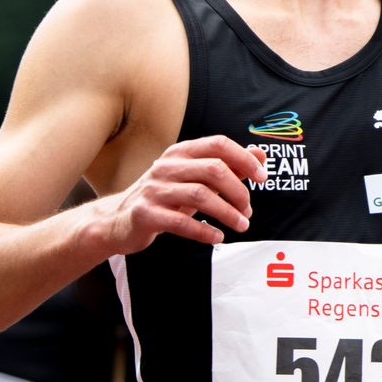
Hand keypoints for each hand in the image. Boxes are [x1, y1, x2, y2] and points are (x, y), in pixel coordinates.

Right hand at [100, 137, 267, 250]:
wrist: (118, 220)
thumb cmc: (165, 197)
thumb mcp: (194, 178)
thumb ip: (227, 166)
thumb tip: (261, 154)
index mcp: (181, 153)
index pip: (219, 144)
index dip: (244, 159)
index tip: (262, 178)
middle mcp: (167, 166)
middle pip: (214, 170)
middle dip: (238, 191)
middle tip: (248, 210)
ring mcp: (154, 190)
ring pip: (200, 195)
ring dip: (227, 212)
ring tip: (241, 225)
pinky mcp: (146, 214)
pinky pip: (181, 222)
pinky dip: (204, 231)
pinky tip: (217, 237)